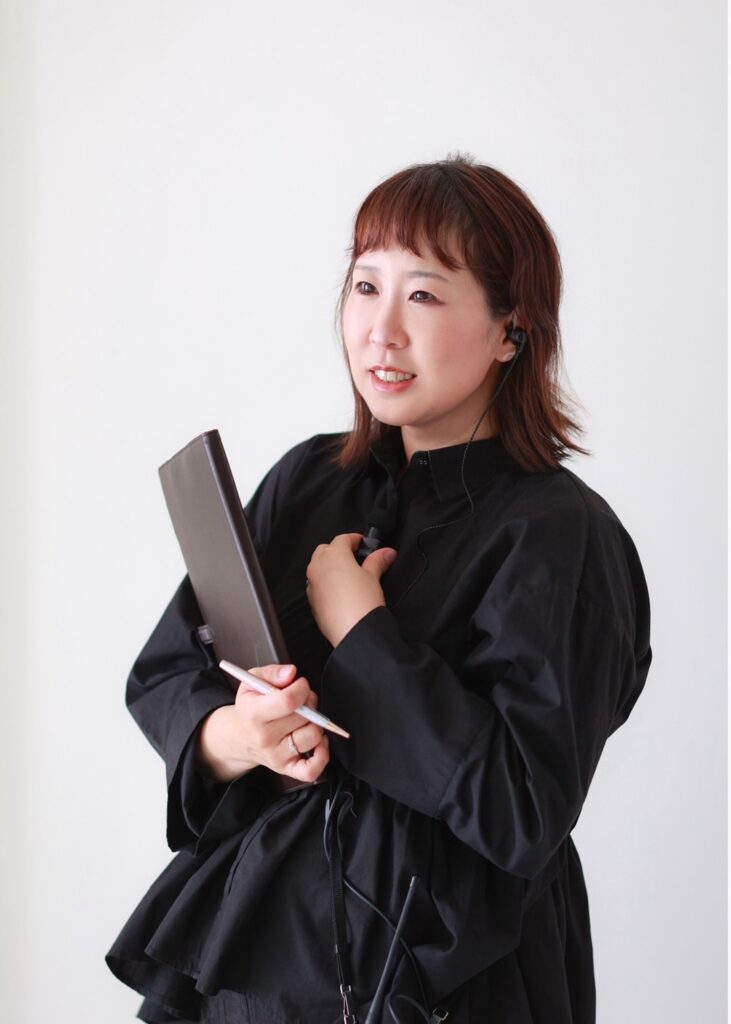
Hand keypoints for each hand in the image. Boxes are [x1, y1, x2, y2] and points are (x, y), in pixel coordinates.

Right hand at [195, 664, 329, 783]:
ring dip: (316, 723)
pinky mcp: (287, 769)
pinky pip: (311, 770)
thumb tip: (291, 673)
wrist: (240, 736)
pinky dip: (322, 756)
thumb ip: (273, 672)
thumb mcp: (252, 682)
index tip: (300, 684)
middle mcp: (265, 737)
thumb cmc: (250, 707)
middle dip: (309, 702)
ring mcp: (277, 756)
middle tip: (301, 700)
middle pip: (304, 717)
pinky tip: (319, 742)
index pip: (288, 701)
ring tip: (305, 718)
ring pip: (312, 737)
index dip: (301, 688)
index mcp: (254, 713)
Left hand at [305, 533, 396, 647]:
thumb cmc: (362, 602)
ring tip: (348, 574)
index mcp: (333, 555)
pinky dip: (326, 581)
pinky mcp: (311, 599)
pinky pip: (317, 583)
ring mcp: (312, 582)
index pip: (343, 538)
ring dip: (330, 565)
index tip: (364, 543)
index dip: (355, 539)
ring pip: (318, 566)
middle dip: (339, 550)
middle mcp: (318, 566)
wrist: (353, 632)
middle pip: (326, 549)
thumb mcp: (373, 577)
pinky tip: (340, 590)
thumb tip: (386, 552)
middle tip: (356, 557)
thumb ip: (378, 561)